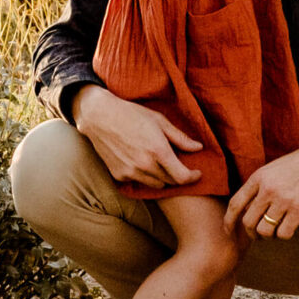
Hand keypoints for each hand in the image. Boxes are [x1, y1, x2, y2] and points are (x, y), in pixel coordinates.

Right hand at [72, 84, 202, 187]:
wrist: (99, 117)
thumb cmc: (132, 114)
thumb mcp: (160, 121)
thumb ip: (180, 138)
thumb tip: (198, 148)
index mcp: (158, 150)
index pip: (182, 177)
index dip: (193, 178)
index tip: (197, 173)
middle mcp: (145, 165)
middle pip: (170, 181)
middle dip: (178, 174)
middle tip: (178, 163)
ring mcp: (131, 172)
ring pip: (156, 184)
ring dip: (162, 176)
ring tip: (160, 162)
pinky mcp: (119, 176)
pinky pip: (139, 182)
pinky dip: (144, 175)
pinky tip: (141, 161)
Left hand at [224, 133, 298, 239]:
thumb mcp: (275, 169)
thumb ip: (260, 186)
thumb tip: (247, 211)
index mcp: (260, 177)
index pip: (235, 204)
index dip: (228, 221)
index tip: (228, 231)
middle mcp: (268, 189)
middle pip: (248, 221)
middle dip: (251, 233)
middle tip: (258, 235)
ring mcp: (284, 200)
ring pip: (264, 230)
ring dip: (268, 236)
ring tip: (275, 231)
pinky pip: (283, 233)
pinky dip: (284, 235)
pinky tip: (290, 228)